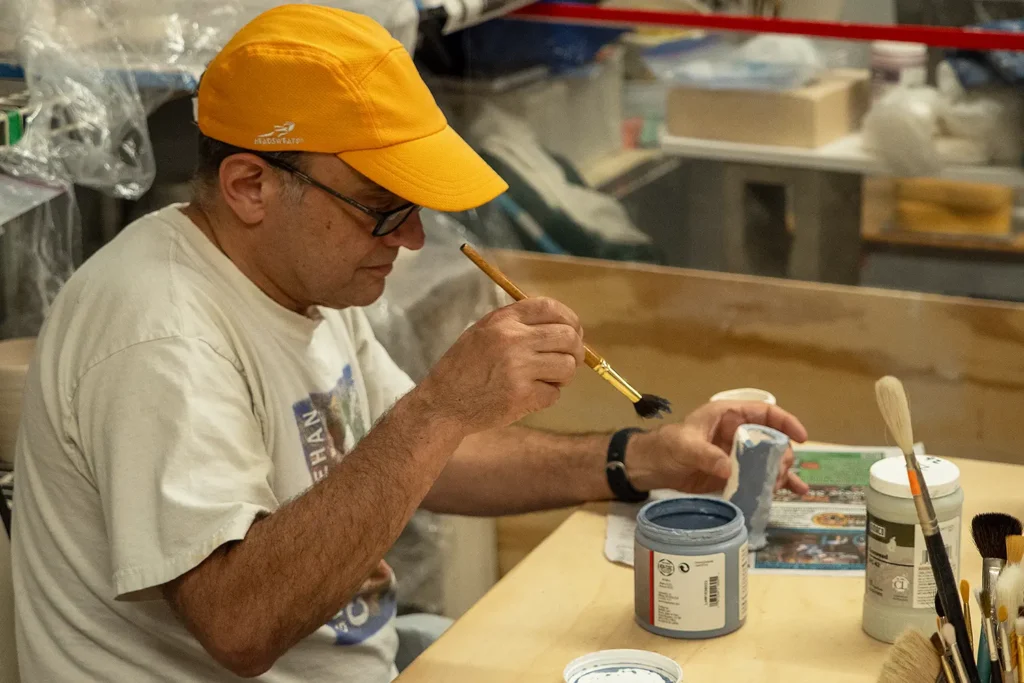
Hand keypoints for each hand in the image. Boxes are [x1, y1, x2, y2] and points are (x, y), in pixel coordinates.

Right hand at [418, 297, 584, 433]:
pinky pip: (554, 393)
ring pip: (566, 366)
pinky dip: (547, 396)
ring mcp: (519, 368)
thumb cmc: (464, 368)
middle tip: (570, 360)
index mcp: (503, 320)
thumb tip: (561, 327)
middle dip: (576, 350)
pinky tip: (529, 396)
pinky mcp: (522, 395)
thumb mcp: (482, 333)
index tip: (574, 331)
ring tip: (546, 379)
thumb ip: (516, 325)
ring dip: (562, 376)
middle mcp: (512, 340)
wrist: (442, 404)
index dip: (569, 319)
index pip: (550, 308)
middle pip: (567, 337)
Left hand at [625, 401, 809, 494]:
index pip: (765, 413)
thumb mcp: (684, 446)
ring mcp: (738, 455)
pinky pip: (760, 477)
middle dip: (783, 454)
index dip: (786, 422)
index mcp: (728, 416)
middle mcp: (738, 433)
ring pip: (770, 460)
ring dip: (783, 471)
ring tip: (785, 485)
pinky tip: (795, 492)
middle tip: (782, 471)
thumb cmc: (666, 446)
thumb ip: (706, 455)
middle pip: (772, 440)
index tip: (801, 437)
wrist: (652, 467)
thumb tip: (729, 469)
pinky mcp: (735, 474)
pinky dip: (777, 484)